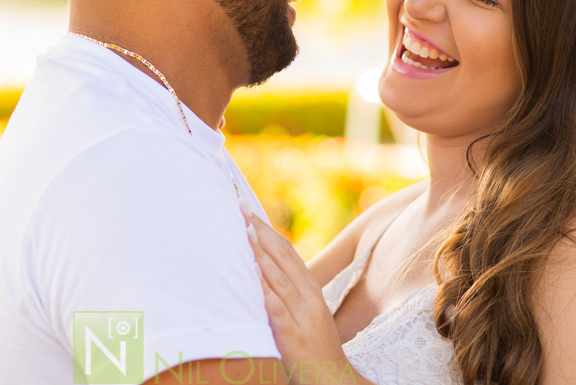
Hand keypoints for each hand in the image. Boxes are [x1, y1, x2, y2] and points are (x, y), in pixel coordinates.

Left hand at [240, 203, 362, 384]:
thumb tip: (262, 269)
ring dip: (261, 251)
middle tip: (241, 208)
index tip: (250, 211)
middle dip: (261, 231)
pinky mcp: (293, 335)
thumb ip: (289, 293)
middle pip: (283, 256)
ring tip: (245, 230)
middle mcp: (309, 298)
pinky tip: (254, 271)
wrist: (333, 380)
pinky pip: (277, 307)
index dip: (268, 230)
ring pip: (280, 277)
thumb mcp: (306, 314)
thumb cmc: (315, 347)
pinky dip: (265, 287)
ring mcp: (303, 316)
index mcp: (311, 290)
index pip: (288, 252)